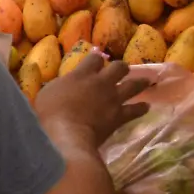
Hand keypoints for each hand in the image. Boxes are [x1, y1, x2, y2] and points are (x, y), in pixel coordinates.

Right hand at [35, 50, 153, 149]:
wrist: (67, 135)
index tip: (95, 63)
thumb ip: (61, 86)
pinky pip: (137, 109)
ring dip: (140, 83)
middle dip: (121, 68)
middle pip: (120, 67)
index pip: (95, 58)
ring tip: (144, 82)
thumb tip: (64, 86)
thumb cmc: (49, 114)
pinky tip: (144, 107)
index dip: (96, 59)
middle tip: (120, 72)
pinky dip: (141, 108)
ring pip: (134, 85)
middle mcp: (101, 82)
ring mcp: (114, 98)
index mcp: (81, 74)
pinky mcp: (121, 115)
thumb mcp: (48, 93)